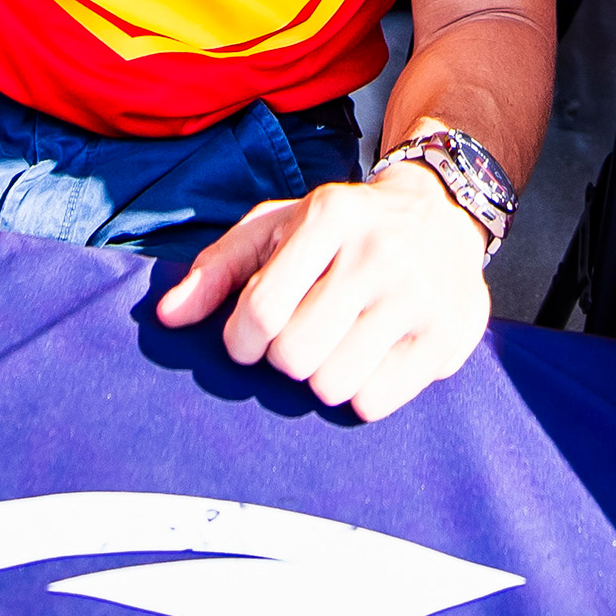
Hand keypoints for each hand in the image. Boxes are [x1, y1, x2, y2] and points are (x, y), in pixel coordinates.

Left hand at [154, 158, 491, 420]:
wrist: (441, 214)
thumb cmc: (344, 228)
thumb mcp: (278, 226)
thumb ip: (219, 268)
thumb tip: (168, 316)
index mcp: (328, 217)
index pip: (260, 311)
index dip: (240, 340)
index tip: (249, 338)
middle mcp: (378, 252)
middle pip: (294, 355)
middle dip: (284, 358)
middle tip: (301, 337)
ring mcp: (417, 295)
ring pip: (333, 385)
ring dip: (322, 378)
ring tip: (337, 346)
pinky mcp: (446, 335)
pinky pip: (376, 402)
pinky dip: (361, 393)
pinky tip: (370, 358)